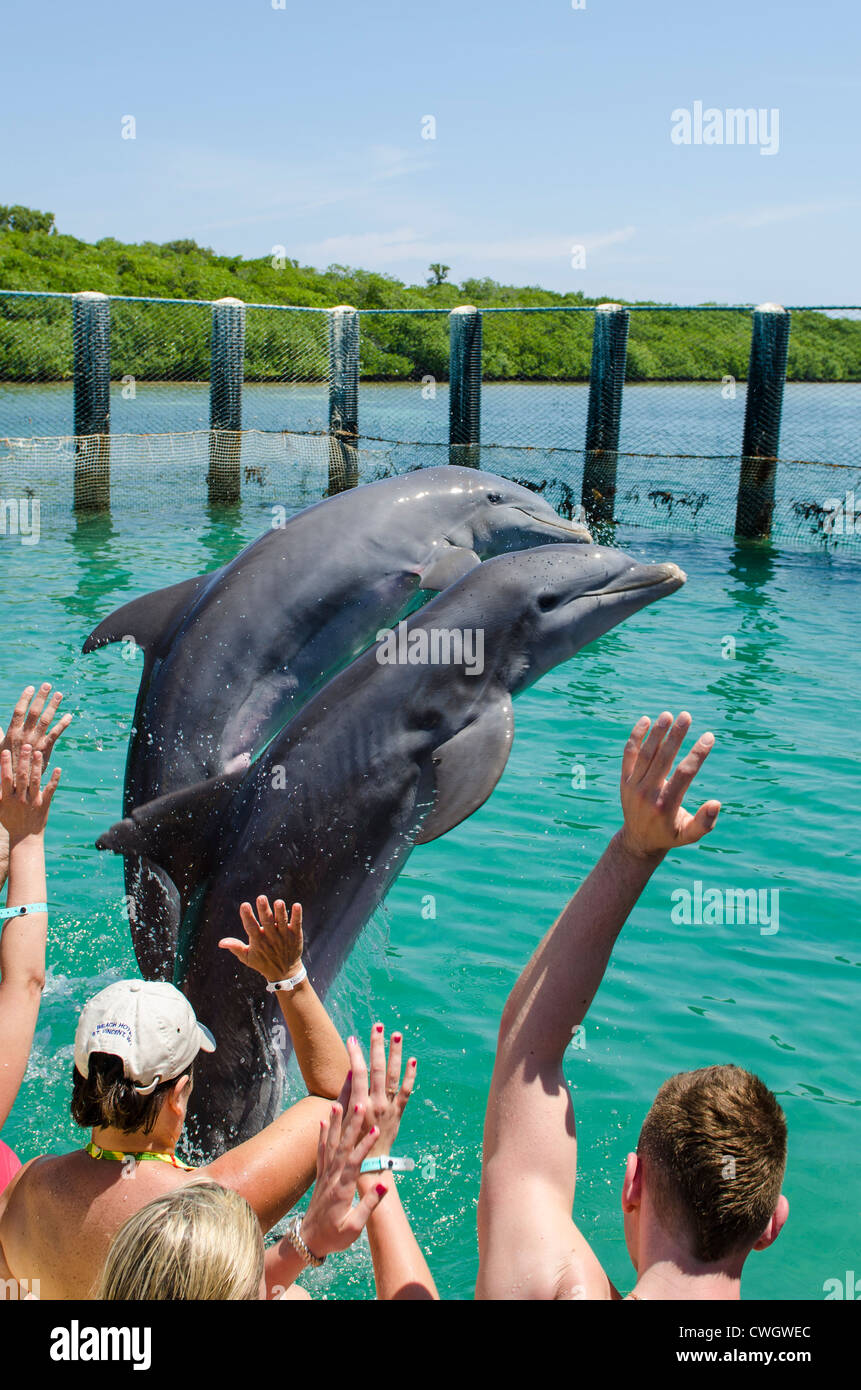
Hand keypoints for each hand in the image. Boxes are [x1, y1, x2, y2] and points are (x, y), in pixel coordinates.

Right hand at [0, 685, 71, 774]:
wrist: (17, 781)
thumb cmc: (7, 764)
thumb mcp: (0, 747)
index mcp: (12, 732)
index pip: (18, 711)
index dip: (25, 698)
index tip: (30, 688)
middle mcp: (25, 734)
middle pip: (34, 711)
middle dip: (41, 697)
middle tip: (47, 685)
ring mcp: (36, 741)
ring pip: (46, 719)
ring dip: (53, 706)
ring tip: (59, 694)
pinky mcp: (46, 748)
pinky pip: (56, 733)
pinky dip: (63, 724)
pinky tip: (69, 716)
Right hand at [0, 746, 60, 841]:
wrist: (25, 838)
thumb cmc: (10, 821)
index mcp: (8, 799)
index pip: (6, 778)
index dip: (5, 765)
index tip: (5, 751)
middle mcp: (20, 799)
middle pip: (22, 776)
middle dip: (23, 760)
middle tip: (26, 746)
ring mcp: (33, 801)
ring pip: (35, 781)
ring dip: (37, 766)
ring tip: (38, 752)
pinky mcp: (45, 804)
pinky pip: (50, 790)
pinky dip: (54, 779)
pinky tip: (58, 769)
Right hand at [218, 896, 302, 983]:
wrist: (285, 972)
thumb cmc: (263, 962)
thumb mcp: (247, 957)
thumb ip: (236, 947)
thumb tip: (220, 942)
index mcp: (258, 941)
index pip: (251, 927)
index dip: (247, 916)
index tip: (244, 905)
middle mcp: (271, 937)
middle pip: (267, 921)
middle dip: (264, 910)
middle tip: (261, 898)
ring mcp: (284, 935)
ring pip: (282, 921)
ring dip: (280, 912)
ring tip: (279, 902)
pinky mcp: (295, 934)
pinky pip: (297, 923)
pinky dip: (297, 915)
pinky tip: (297, 905)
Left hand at [299, 1100, 385, 1258]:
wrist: (308, 1241)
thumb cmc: (334, 1237)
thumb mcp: (354, 1228)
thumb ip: (368, 1206)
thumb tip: (383, 1185)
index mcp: (342, 1190)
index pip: (354, 1163)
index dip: (365, 1146)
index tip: (375, 1129)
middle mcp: (331, 1178)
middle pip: (342, 1147)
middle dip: (351, 1125)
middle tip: (359, 1104)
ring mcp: (324, 1175)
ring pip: (330, 1145)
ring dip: (335, 1124)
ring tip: (338, 1103)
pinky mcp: (320, 1176)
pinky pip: (321, 1151)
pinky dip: (322, 1135)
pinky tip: (324, 1121)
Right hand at [341, 1026, 416, 1158]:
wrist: (370, 1163)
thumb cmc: (351, 1140)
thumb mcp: (343, 1119)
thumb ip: (346, 1094)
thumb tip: (351, 1071)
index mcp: (360, 1104)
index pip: (358, 1073)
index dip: (355, 1054)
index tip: (351, 1039)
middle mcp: (376, 1103)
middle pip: (377, 1069)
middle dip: (377, 1046)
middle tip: (377, 1026)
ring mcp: (390, 1107)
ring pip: (393, 1076)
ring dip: (395, 1054)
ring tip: (396, 1035)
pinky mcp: (399, 1112)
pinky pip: (407, 1092)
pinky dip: (411, 1076)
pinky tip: (413, 1060)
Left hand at [619, 711, 720, 859]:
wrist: (638, 840)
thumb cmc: (670, 835)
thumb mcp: (689, 835)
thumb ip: (704, 822)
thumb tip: (716, 804)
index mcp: (666, 805)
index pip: (684, 774)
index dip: (697, 754)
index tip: (709, 737)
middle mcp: (648, 793)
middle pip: (663, 758)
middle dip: (676, 736)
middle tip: (686, 715)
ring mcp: (633, 786)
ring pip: (645, 754)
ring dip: (656, 732)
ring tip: (668, 715)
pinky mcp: (624, 780)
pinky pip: (629, 754)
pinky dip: (636, 737)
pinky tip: (646, 720)